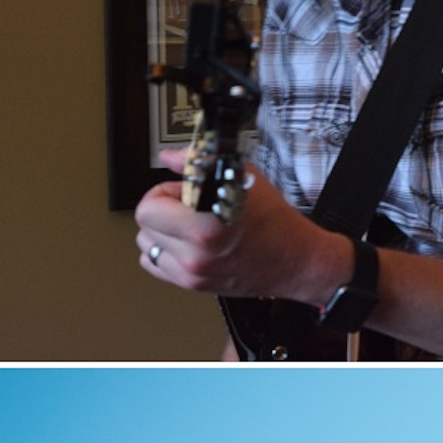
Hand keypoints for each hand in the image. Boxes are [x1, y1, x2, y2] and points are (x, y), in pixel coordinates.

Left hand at [134, 148, 349, 302]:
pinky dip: (165, 253)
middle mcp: (196, 254)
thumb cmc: (276, 223)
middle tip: (185, 207)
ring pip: (147, 245)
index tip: (183, 191)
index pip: (149, 206)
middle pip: (145, 226)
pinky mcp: (195, 285)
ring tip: (188, 227)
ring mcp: (194, 273)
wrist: (297, 261)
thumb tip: (172, 157)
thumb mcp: (243, 180)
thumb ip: (201, 163)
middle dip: (162, 210)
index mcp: (206, 227)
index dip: (165, 192)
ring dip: (161, 232)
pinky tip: (186, 245)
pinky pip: (155, 265)